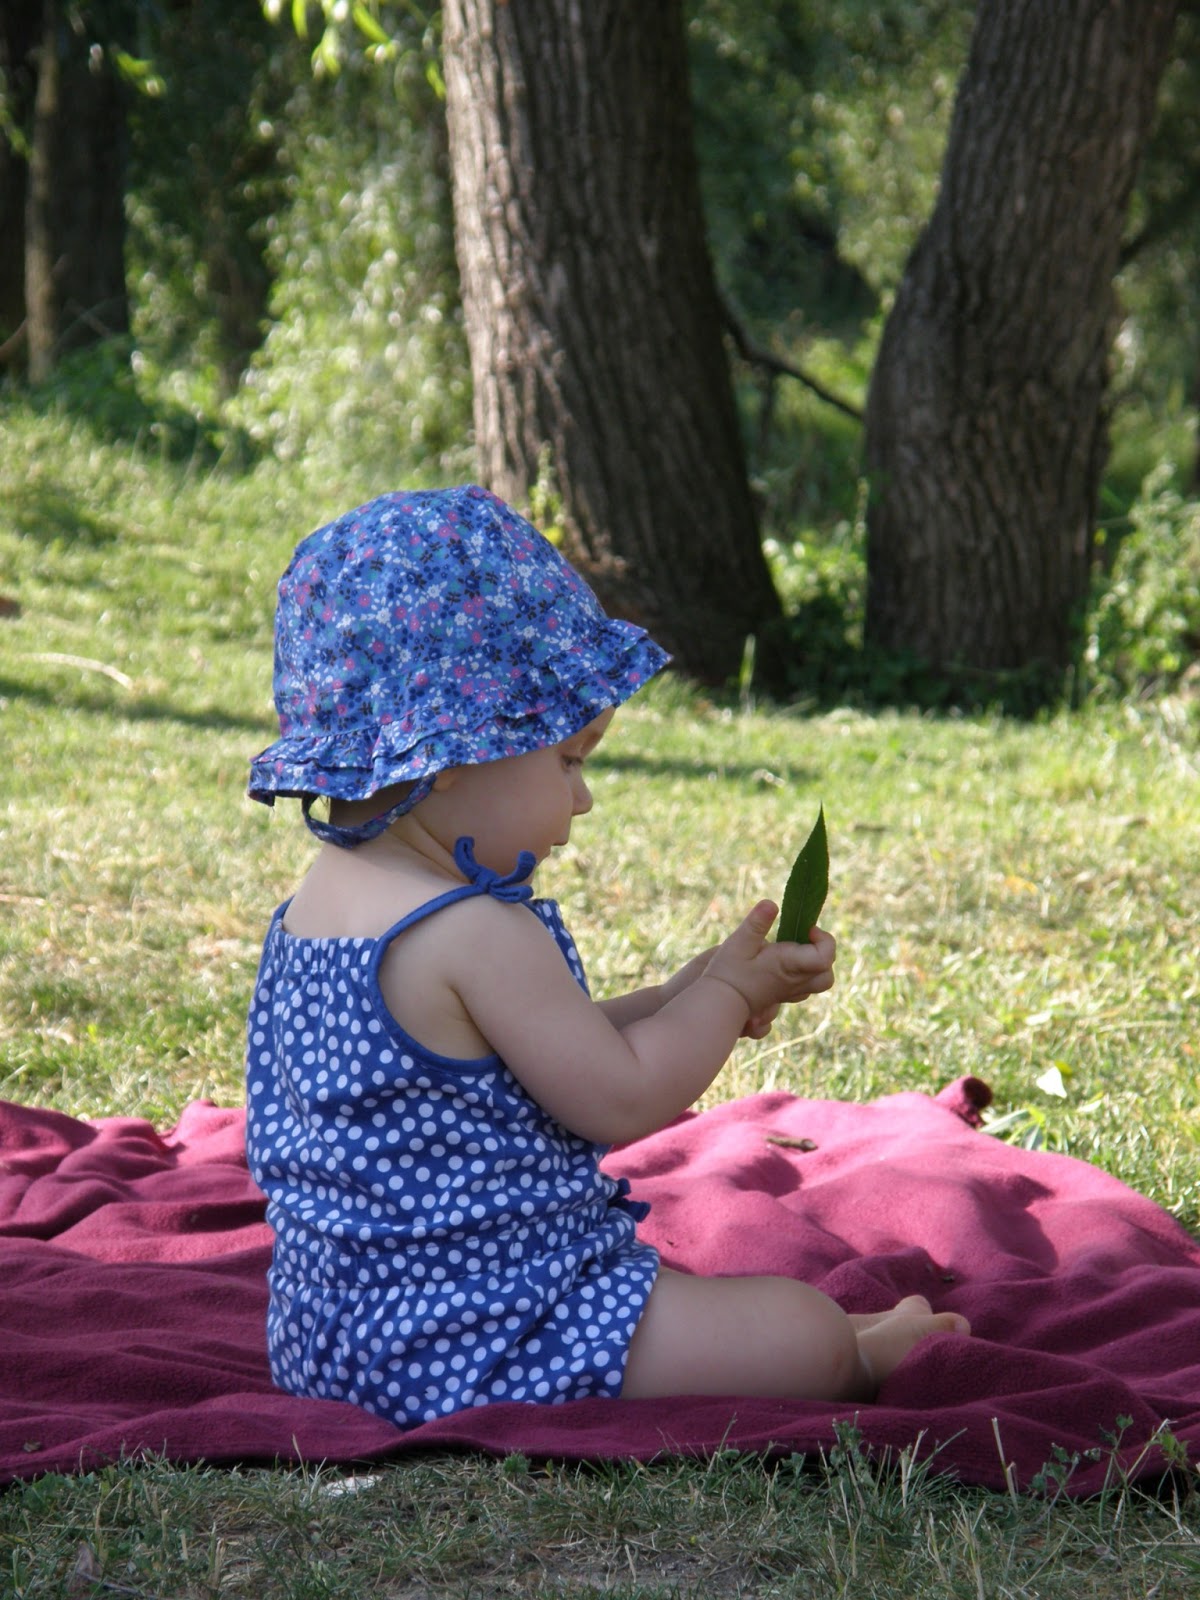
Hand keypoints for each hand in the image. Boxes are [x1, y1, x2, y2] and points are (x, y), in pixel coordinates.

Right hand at [702, 901, 835, 1019]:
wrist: (718, 1003)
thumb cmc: (728, 972)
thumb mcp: (739, 943)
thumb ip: (756, 923)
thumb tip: (771, 903)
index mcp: (789, 966)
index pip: (825, 957)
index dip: (824, 939)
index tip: (807, 927)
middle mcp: (794, 981)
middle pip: (827, 974)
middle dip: (824, 953)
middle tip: (806, 938)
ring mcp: (790, 992)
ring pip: (819, 983)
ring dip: (816, 964)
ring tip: (796, 948)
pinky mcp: (782, 996)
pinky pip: (805, 987)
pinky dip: (805, 974)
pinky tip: (785, 963)